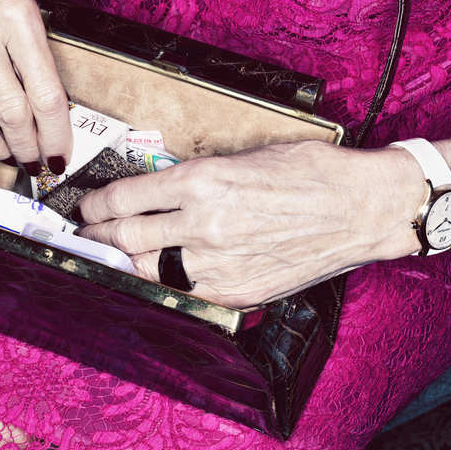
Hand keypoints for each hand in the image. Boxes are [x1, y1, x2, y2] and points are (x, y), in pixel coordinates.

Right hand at [0, 0, 70, 173]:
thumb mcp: (24, 2)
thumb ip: (36, 53)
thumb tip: (50, 108)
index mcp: (16, 18)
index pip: (46, 96)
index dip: (57, 135)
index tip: (61, 154)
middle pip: (12, 114)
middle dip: (29, 148)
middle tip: (36, 161)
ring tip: (7, 153)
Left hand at [77, 141, 422, 307]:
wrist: (360, 208)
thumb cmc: (312, 173)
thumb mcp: (246, 157)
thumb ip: (199, 175)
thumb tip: (165, 188)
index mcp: (201, 181)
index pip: (126, 197)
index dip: (98, 204)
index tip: (90, 207)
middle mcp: (203, 224)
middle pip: (126, 237)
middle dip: (99, 237)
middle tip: (91, 235)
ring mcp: (219, 264)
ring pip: (149, 270)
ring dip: (128, 263)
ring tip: (119, 257)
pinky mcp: (237, 292)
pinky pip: (186, 290)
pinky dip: (168, 281)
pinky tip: (162, 274)